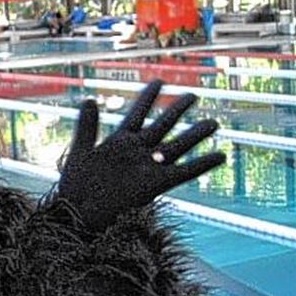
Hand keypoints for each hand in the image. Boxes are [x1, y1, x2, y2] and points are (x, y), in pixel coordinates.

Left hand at [57, 80, 225, 229]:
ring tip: (214, 123)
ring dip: (195, 134)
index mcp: (119, 142)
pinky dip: (202, 164)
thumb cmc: (75, 186)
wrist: (78, 214)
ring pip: (177, 146)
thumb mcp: (80, 151)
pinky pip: (185, 172)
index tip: (159, 81)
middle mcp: (137, 152)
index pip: (137, 114)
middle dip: (177, 110)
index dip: (148, 98)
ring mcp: (148, 167)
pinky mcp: (156, 184)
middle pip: (162, 126)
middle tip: (193, 95)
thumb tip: (89, 99)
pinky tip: (221, 156)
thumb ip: (87, 126)